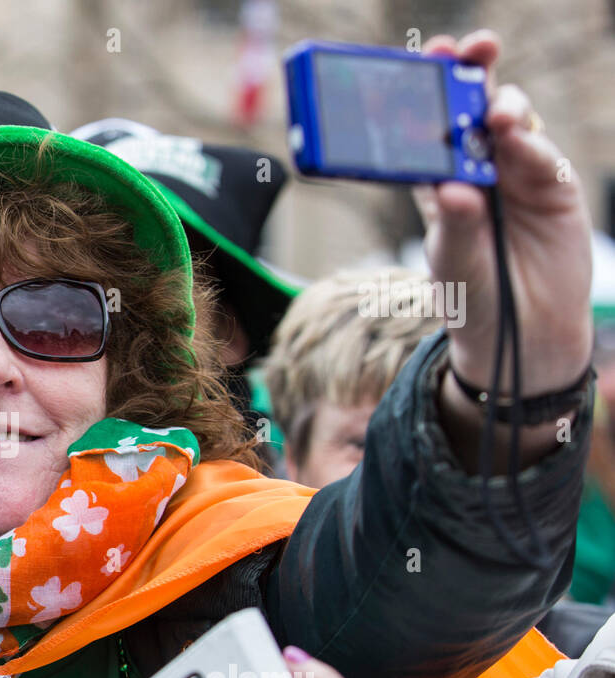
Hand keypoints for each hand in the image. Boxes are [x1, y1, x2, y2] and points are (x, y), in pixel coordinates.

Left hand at [420, 30, 592, 398]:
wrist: (522, 335)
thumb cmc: (472, 297)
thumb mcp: (453, 264)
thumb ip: (455, 226)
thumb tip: (455, 187)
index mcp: (436, 182)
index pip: (426, 127)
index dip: (423, 93)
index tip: (419, 66)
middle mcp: (476, 169)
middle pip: (470, 109)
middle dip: (470, 73)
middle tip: (468, 49)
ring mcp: (516, 174)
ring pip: (509, 122)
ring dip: (501, 107)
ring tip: (491, 114)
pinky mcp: (552, 185)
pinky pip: (540, 153)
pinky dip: (529, 141)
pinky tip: (515, 137)